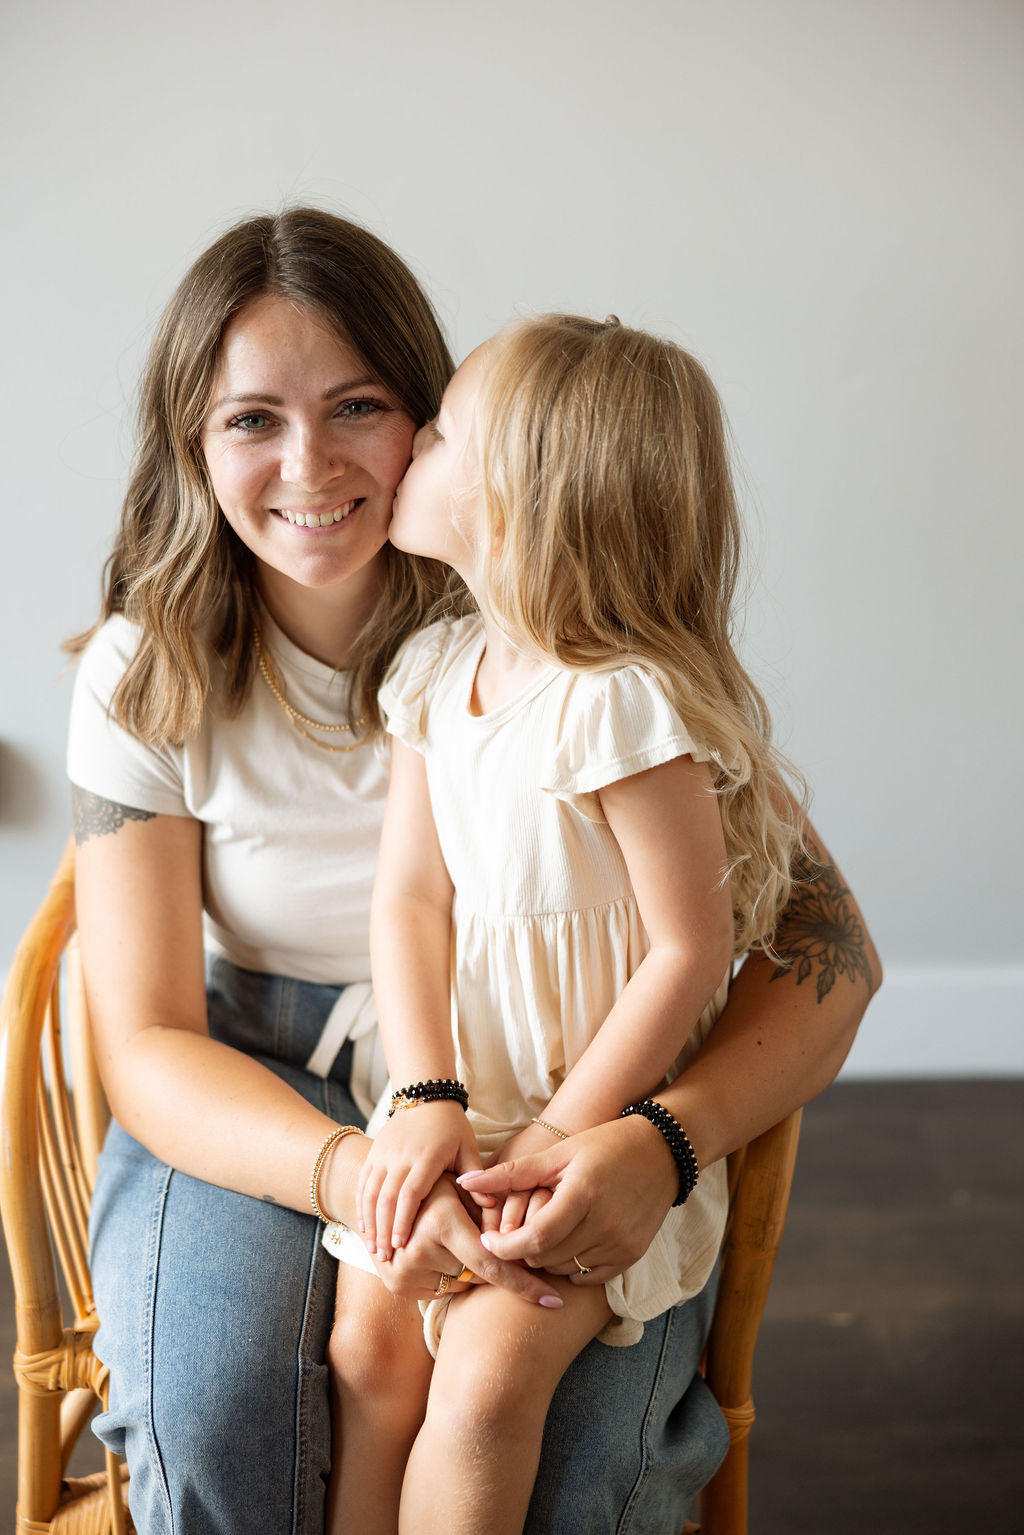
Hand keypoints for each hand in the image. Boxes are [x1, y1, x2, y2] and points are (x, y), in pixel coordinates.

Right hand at [358, 1101, 480, 1258]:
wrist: (425, 1095)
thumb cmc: (451, 1127)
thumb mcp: (468, 1148)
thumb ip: (476, 1177)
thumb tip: (491, 1206)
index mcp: (426, 1157)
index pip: (409, 1193)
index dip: (403, 1221)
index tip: (400, 1246)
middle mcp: (400, 1156)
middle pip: (386, 1198)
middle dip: (383, 1230)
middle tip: (383, 1257)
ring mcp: (383, 1154)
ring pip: (370, 1192)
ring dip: (369, 1222)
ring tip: (372, 1248)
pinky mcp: (374, 1153)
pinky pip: (363, 1182)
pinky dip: (361, 1206)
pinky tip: (363, 1227)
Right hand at [372, 1176, 562, 1309]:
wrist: (384, 1193)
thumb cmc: (436, 1182)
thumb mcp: (465, 1185)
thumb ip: (495, 1203)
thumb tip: (531, 1228)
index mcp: (441, 1221)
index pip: (493, 1264)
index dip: (526, 1285)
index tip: (555, 1301)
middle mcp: (418, 1248)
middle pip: (477, 1276)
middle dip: (489, 1261)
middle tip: (480, 1237)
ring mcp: (403, 1270)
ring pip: (459, 1284)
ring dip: (464, 1268)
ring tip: (447, 1236)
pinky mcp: (394, 1285)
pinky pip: (440, 1291)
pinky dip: (446, 1276)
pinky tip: (434, 1251)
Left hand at [458, 1116, 677, 1283]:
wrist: (660, 1153)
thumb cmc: (603, 1146)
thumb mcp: (558, 1153)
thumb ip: (512, 1174)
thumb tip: (465, 1183)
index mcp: (582, 1193)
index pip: (534, 1238)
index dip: (505, 1245)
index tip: (489, 1239)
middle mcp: (604, 1223)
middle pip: (545, 1257)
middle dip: (522, 1248)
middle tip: (517, 1229)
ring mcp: (620, 1243)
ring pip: (562, 1268)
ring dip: (545, 1256)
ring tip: (546, 1229)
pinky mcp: (631, 1255)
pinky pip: (587, 1276)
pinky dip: (570, 1265)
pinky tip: (569, 1240)